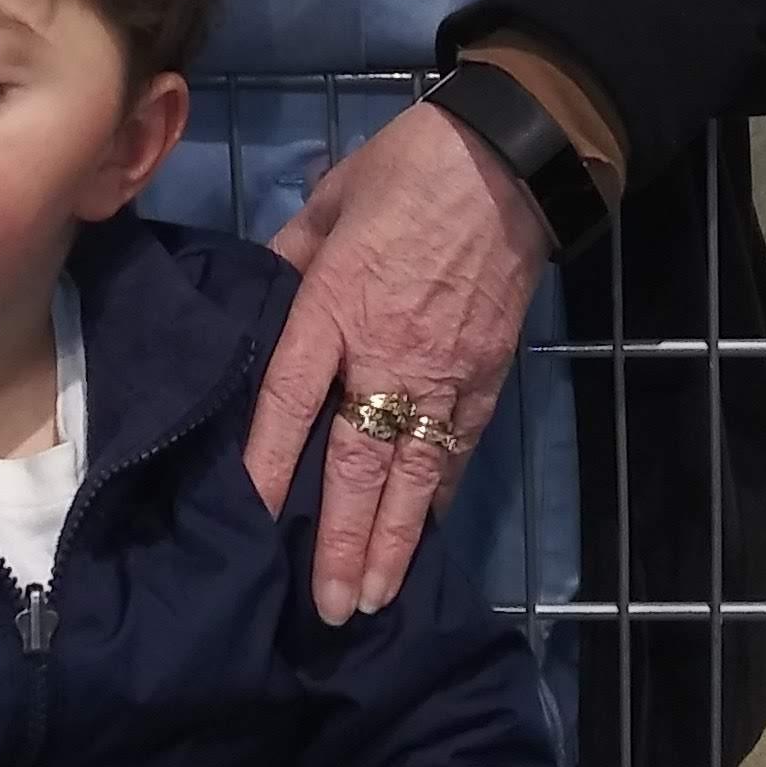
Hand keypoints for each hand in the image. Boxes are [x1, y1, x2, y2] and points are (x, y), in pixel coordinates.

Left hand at [241, 104, 547, 623]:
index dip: (270, 465)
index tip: (254, 521)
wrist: (511, 160)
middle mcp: (388, 354)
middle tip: (329, 606)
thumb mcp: (330, 199)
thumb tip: (265, 290)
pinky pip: (459, 451)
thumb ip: (292, 254)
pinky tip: (425, 534)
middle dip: (344, 540)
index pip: (292, 402)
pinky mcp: (489, 377)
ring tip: (374, 600)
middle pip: (358, 463)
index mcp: (336, 306)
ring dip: (395, 542)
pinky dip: (440, 497)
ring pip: (415, 475)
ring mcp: (445, 374)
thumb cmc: (410, 169)